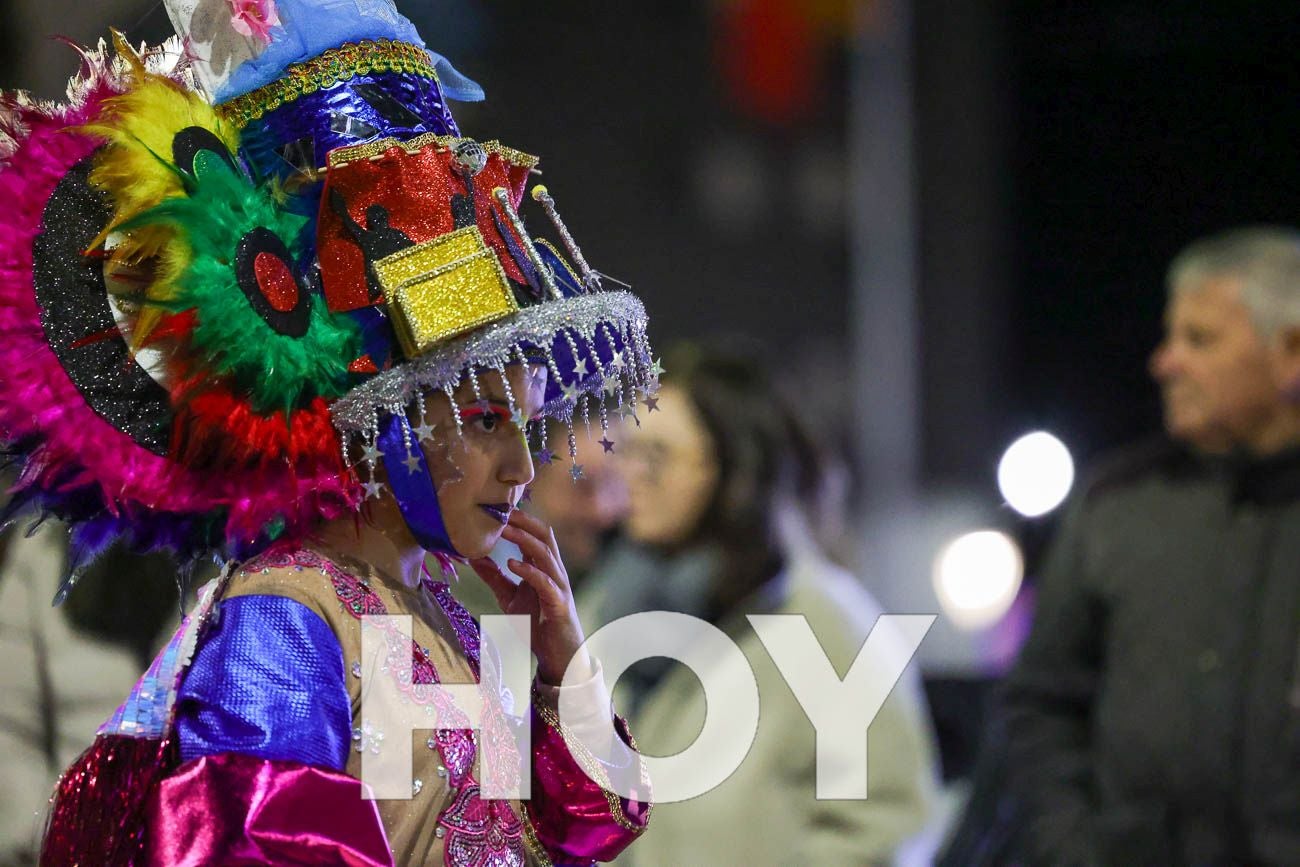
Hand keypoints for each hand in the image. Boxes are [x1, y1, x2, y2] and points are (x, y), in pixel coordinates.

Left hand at [468, 509, 593, 686]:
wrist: (557, 654)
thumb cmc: (537, 623)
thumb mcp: (510, 597)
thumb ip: (495, 578)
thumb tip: (473, 558)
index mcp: (543, 567)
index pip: (535, 534)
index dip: (519, 519)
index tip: (497, 507)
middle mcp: (554, 571)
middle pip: (545, 536)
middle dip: (525, 521)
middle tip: (502, 510)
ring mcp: (559, 586)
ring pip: (546, 554)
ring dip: (525, 540)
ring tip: (505, 530)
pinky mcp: (559, 604)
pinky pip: (546, 582)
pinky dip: (529, 570)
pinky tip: (511, 563)